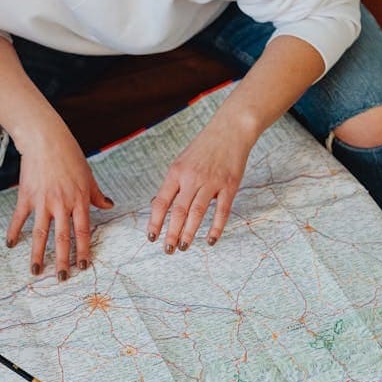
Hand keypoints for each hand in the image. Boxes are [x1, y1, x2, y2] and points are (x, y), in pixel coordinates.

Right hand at [7, 131, 112, 280]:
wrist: (46, 140)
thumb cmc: (69, 156)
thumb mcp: (88, 176)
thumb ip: (96, 194)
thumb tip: (109, 205)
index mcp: (79, 200)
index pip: (82, 231)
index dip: (83, 250)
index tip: (83, 266)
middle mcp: (62, 204)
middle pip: (62, 238)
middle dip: (63, 260)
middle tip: (62, 278)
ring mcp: (43, 202)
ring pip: (41, 234)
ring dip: (38, 254)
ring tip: (36, 271)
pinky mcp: (27, 196)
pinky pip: (19, 218)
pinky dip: (14, 231)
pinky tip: (11, 244)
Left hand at [147, 122, 251, 251]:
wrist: (229, 130)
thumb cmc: (203, 148)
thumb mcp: (181, 162)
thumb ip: (172, 184)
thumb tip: (157, 205)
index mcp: (176, 172)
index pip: (161, 202)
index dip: (155, 221)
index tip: (151, 237)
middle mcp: (192, 178)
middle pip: (178, 211)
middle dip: (171, 233)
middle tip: (167, 250)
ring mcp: (211, 182)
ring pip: (197, 213)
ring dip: (189, 233)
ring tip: (183, 247)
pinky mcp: (229, 185)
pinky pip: (222, 211)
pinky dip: (216, 227)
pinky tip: (210, 240)